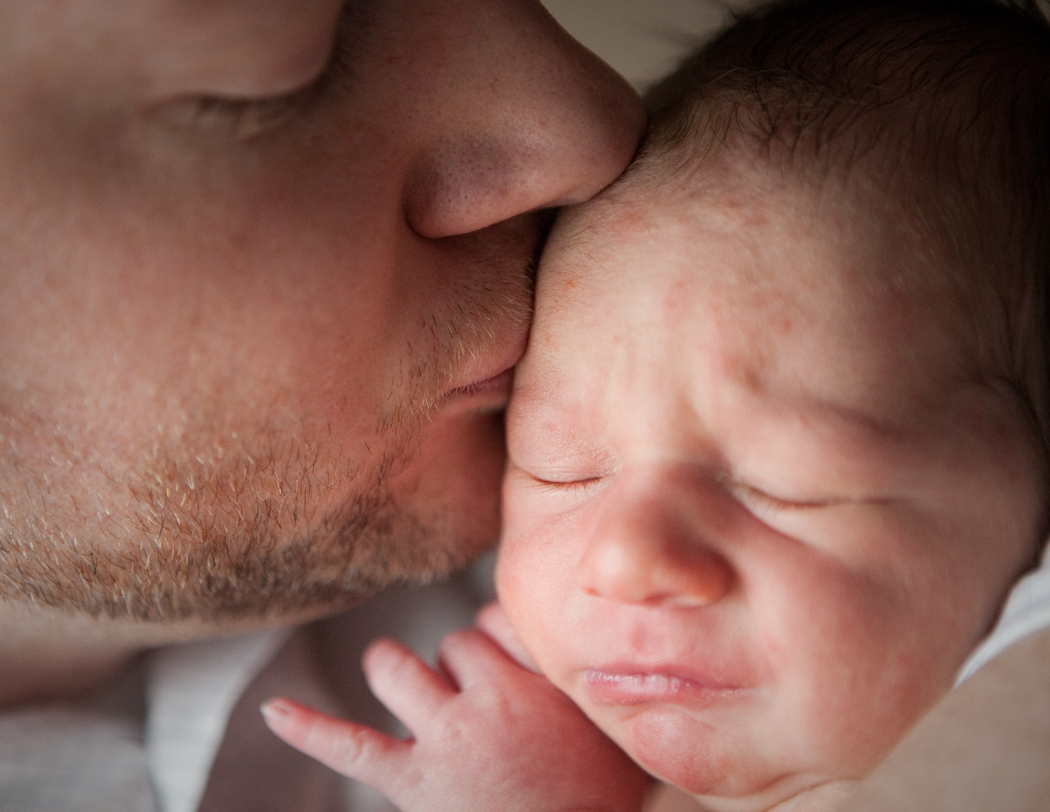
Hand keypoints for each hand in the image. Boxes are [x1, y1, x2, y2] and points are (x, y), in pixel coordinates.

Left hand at [262, 628, 649, 811]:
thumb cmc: (605, 804)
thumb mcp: (620, 735)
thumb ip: (591, 684)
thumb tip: (564, 647)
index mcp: (543, 683)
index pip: (497, 623)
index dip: (497, 645)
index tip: (506, 668)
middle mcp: (492, 699)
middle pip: (454, 642)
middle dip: (457, 664)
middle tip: (475, 704)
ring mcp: (448, 738)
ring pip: (398, 668)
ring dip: (396, 669)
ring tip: (404, 683)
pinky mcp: (416, 782)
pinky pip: (351, 745)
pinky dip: (309, 727)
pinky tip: (274, 710)